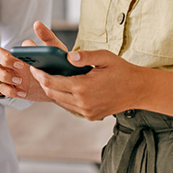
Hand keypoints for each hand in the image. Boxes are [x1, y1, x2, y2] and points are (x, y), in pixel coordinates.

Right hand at [0, 21, 66, 101]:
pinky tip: (22, 92)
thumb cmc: (57, 64)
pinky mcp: (14, 89)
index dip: (10, 54)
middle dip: (3, 60)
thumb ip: (46, 36)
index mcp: (19, 52)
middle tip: (19, 67)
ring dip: (4, 76)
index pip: (4, 49)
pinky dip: (10, 91)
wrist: (62, 85)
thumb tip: (37, 24)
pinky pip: (2, 89)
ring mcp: (11, 75)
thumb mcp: (54, 49)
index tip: (24, 60)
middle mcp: (12, 62)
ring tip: (20, 81)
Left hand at [30, 49, 145, 120]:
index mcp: (84, 87)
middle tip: (38, 71)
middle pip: (52, 93)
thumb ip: (85, 55)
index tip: (33, 67)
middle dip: (43, 82)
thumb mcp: (105, 57)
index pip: (52, 82)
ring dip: (52, 90)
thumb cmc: (122, 70)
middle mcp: (83, 103)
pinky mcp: (91, 116)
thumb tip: (68, 56)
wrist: (139, 90)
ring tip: (48, 77)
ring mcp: (86, 112)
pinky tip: (63, 87)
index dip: (40, 74)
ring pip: (60, 101)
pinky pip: (70, 107)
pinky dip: (63, 97)